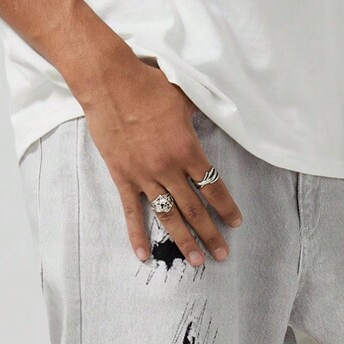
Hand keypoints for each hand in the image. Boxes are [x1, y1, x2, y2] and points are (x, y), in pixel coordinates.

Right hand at [70, 42, 241, 264]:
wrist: (108, 81)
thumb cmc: (147, 85)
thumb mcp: (183, 97)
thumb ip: (199, 115)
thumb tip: (213, 115)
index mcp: (187, 149)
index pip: (213, 186)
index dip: (226, 207)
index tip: (235, 223)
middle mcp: (169, 168)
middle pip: (195, 209)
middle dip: (211, 235)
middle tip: (222, 255)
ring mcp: (145, 176)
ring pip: (169, 216)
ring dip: (184, 241)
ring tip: (196, 262)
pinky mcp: (123, 178)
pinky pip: (132, 212)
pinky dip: (137, 235)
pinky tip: (144, 255)